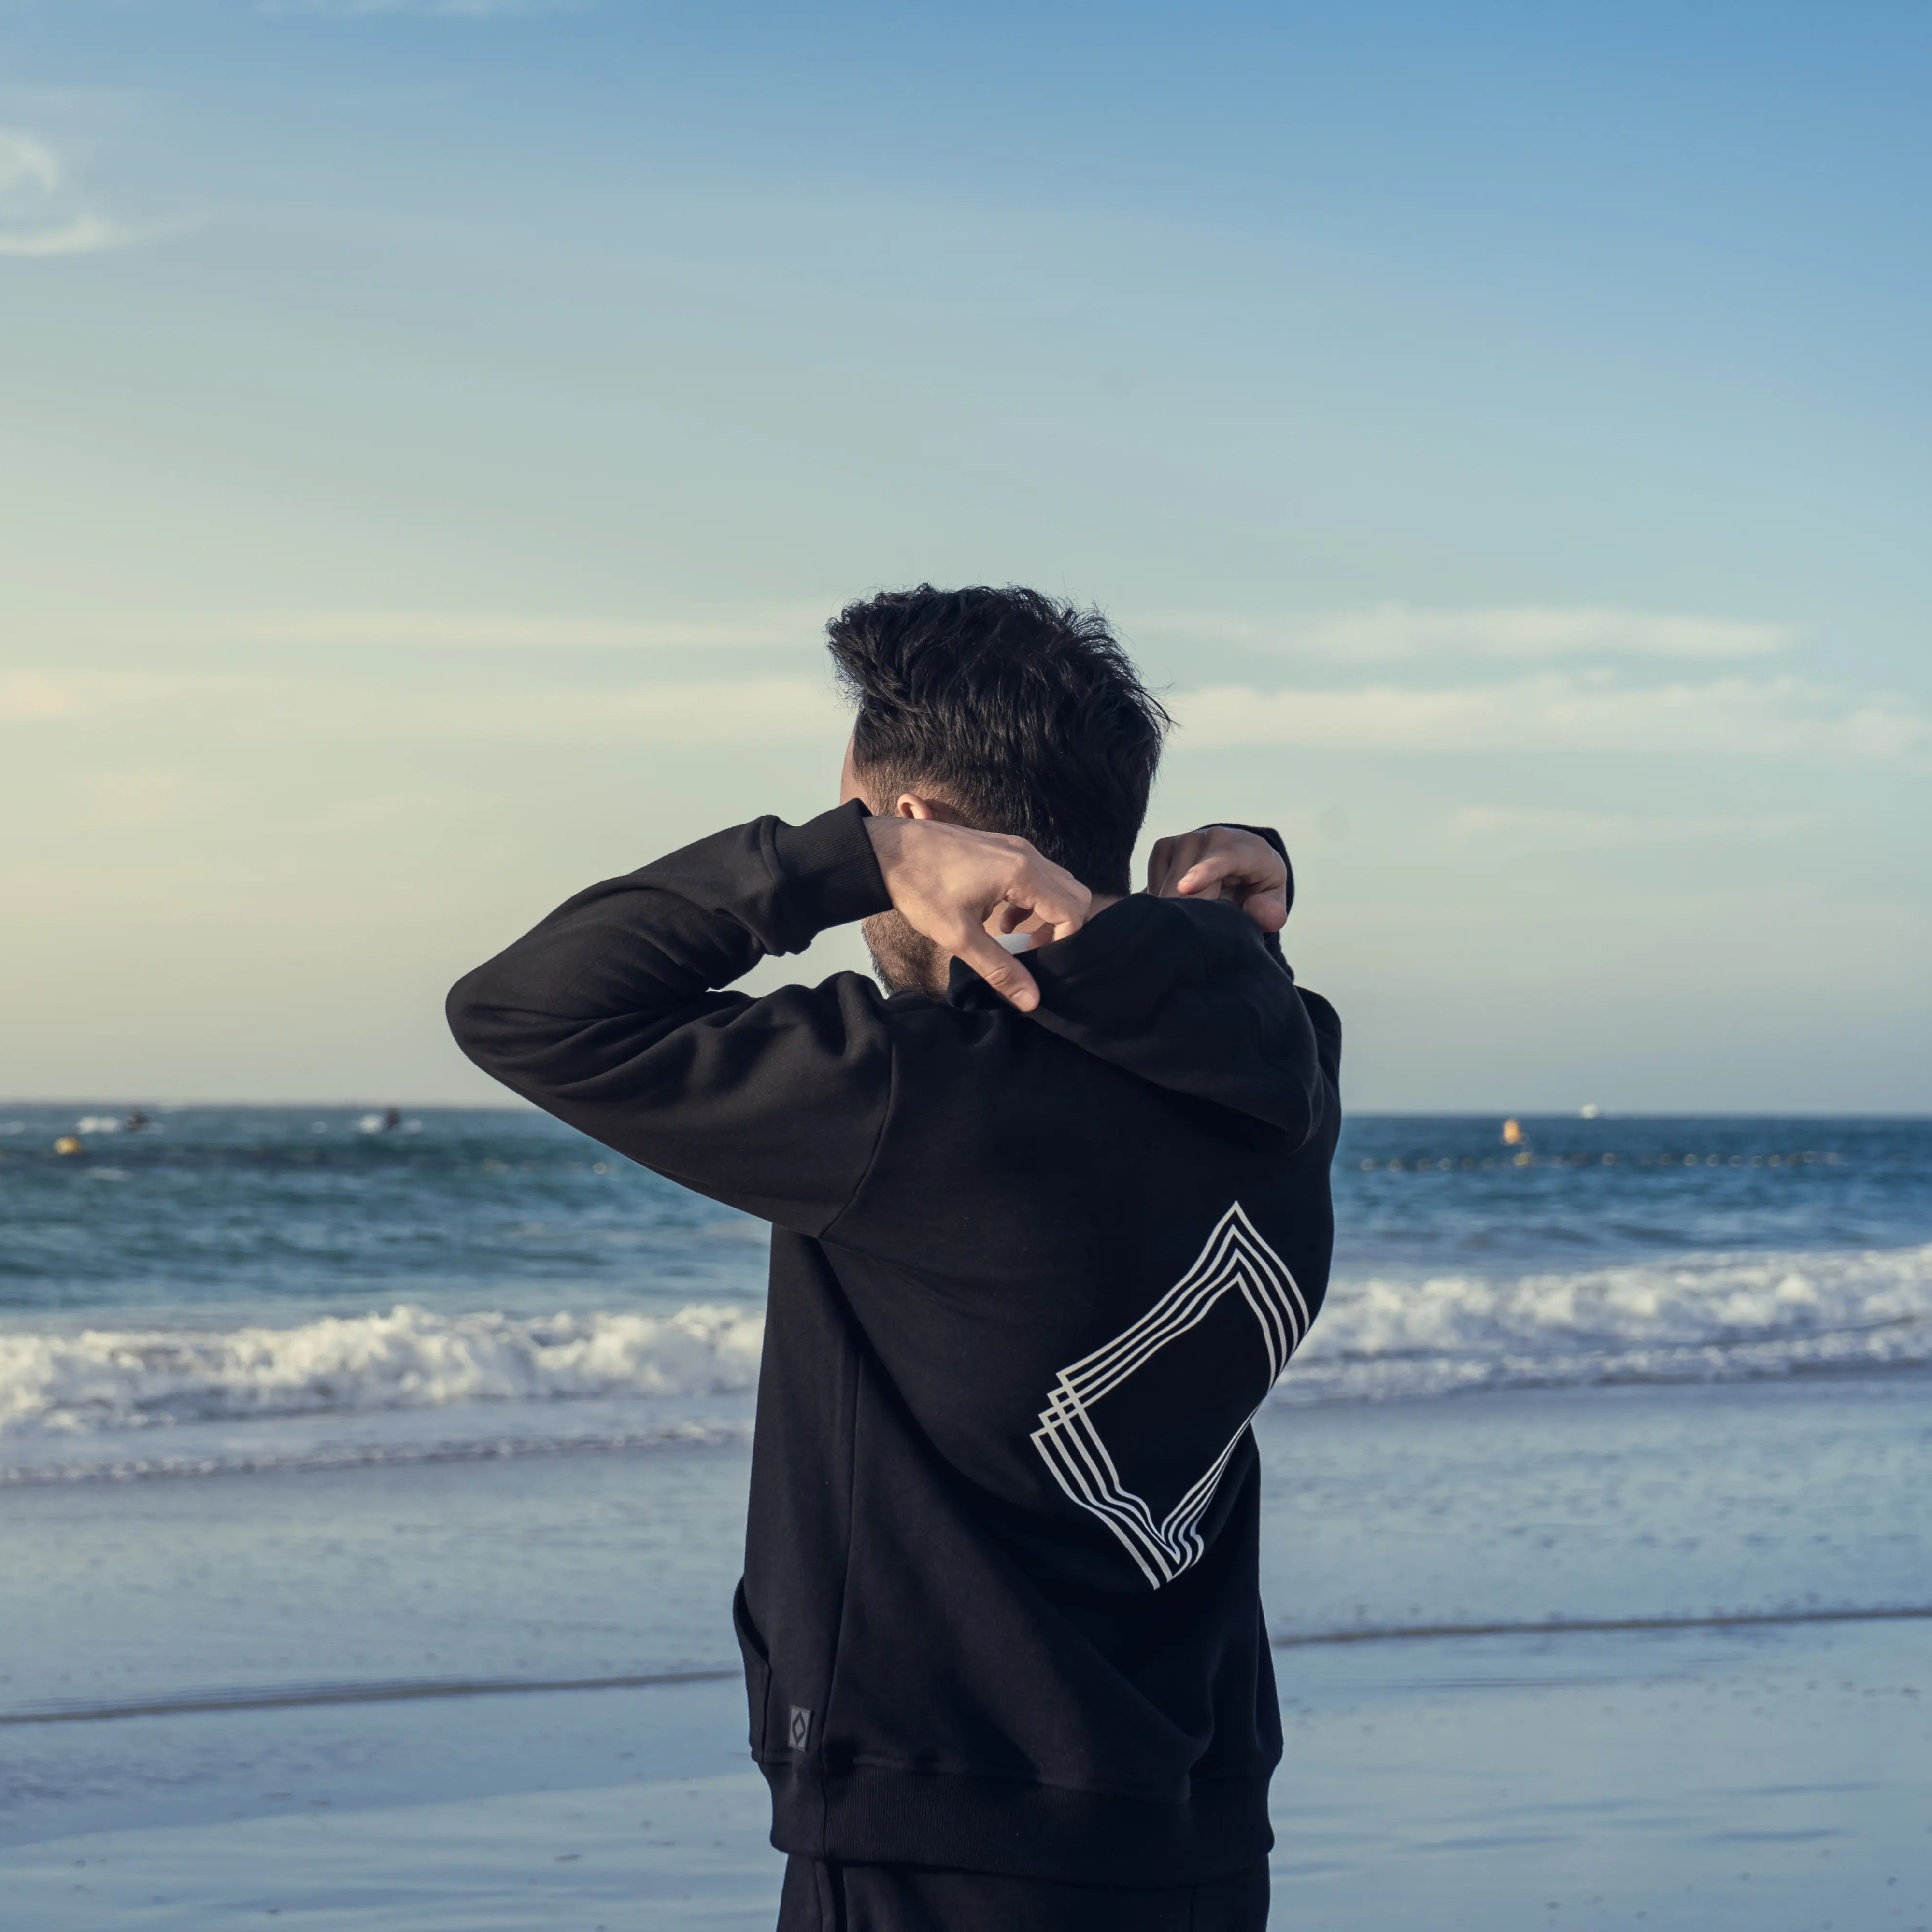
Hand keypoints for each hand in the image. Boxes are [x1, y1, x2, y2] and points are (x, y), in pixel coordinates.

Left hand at [864, 817, 1091, 1010]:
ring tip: (1012, 935)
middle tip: (1032, 950)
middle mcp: (1026, 854)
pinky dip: (1031, 898)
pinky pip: (1036, 874)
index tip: (1038, 959)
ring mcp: (1015, 846)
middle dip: (1061, 927)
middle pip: (1073, 894)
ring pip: (1056, 883)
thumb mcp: (959, 936)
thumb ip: (1000, 969)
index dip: (1064, 942)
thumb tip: (1031, 1001)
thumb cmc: (920, 889)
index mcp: (1021, 873)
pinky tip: (999, 916)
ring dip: (1045, 913)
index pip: (1072, 911)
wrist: (886, 850)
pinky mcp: (1002, 847)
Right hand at [1144, 826, 1287, 933]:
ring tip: (1196, 912)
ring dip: (1177, 909)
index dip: (1203, 872)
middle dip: (1192, 912)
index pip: (1224, 859)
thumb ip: (1271, 912)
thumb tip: (1258, 910)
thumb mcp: (1271, 903)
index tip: (1185, 887)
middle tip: (1205, 928)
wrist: (1237, 864)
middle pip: (1190, 884)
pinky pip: (1155, 883)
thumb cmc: (1256, 887)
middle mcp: (1215, 837)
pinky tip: (1180, 900)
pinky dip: (1163, 899)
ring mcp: (1187, 839)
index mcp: (1247, 850)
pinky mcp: (1164, 846)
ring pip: (1169, 886)